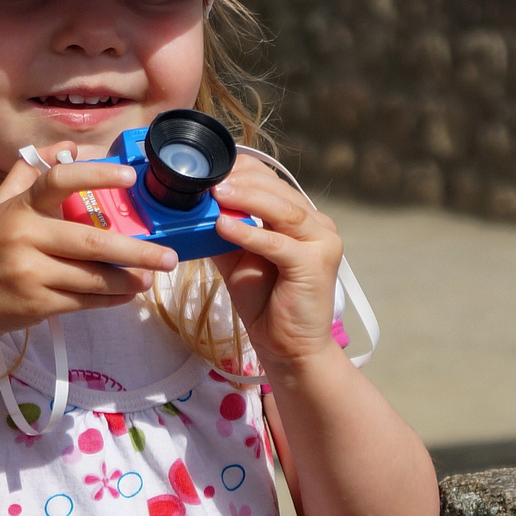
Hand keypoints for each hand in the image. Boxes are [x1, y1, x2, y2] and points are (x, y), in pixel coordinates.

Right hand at [0, 142, 179, 341]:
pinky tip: (127, 293)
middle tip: (169, 256)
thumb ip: (30, 174)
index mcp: (19, 208)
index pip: (57, 181)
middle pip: (91, 242)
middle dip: (136, 251)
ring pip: (93, 277)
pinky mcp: (36, 304)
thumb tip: (66, 145)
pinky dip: (110, 298)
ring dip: (128, 280)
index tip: (129, 175)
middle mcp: (24, 237)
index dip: (94, 175)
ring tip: (151, 278)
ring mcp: (30, 273)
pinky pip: (84, 301)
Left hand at [208, 160, 343, 371]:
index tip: (211, 168)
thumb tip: (193, 207)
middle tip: (209, 179)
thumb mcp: (236, 258)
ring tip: (216, 193)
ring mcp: (322, 241)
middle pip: (277, 190)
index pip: (272, 182)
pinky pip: (278, 242)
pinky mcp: (316, 263)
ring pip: (281, 210)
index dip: (243, 170)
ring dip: (246, 198)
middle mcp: (317, 224)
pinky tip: (224, 226)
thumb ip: (222, 230)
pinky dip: (250, 233)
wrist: (289, 347)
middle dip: (241, 181)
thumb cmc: (265, 303)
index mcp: (301, 218)